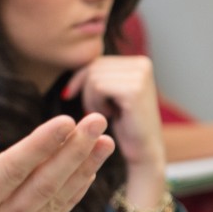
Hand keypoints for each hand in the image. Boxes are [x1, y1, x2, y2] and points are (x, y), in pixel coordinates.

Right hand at [0, 106, 113, 211]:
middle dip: (72, 151)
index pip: (11, 173)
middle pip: (42, 184)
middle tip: (97, 121)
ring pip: (53, 203)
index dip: (41, 145)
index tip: (66, 120)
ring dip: (81, 171)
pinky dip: (70, 195)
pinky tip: (85, 176)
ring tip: (104, 142)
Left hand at [64, 55, 165, 206]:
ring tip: (105, 113)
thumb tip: (69, 60)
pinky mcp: (134, 90)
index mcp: (139, 62)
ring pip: (93, 77)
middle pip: (93, 67)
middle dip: (86, 90)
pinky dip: (95, 103)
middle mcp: (143, 64)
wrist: (143, 151)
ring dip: (90, 100)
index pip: (96, 60)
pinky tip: (109, 115)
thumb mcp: (110, 93)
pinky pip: (97, 87)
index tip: (69, 95)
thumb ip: (98, 75)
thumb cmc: (124, 124)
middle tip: (97, 111)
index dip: (79, 78)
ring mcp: (141, 76)